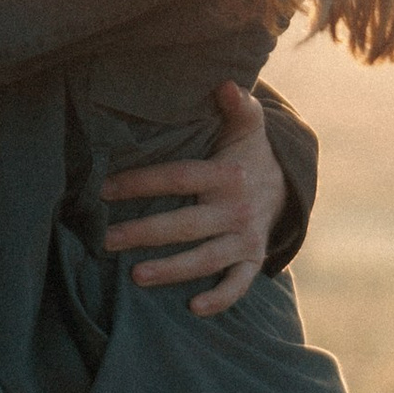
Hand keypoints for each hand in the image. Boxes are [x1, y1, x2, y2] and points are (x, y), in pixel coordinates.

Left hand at [100, 81, 285, 317]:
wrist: (288, 186)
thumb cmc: (250, 153)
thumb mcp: (248, 126)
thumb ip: (237, 105)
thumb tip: (225, 84)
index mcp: (228, 175)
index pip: (178, 178)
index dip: (141, 182)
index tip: (104, 188)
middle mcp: (237, 209)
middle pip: (185, 225)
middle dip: (144, 233)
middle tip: (106, 239)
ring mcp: (246, 238)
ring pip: (205, 259)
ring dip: (171, 270)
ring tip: (135, 276)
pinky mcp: (253, 259)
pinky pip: (238, 284)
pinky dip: (220, 298)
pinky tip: (192, 307)